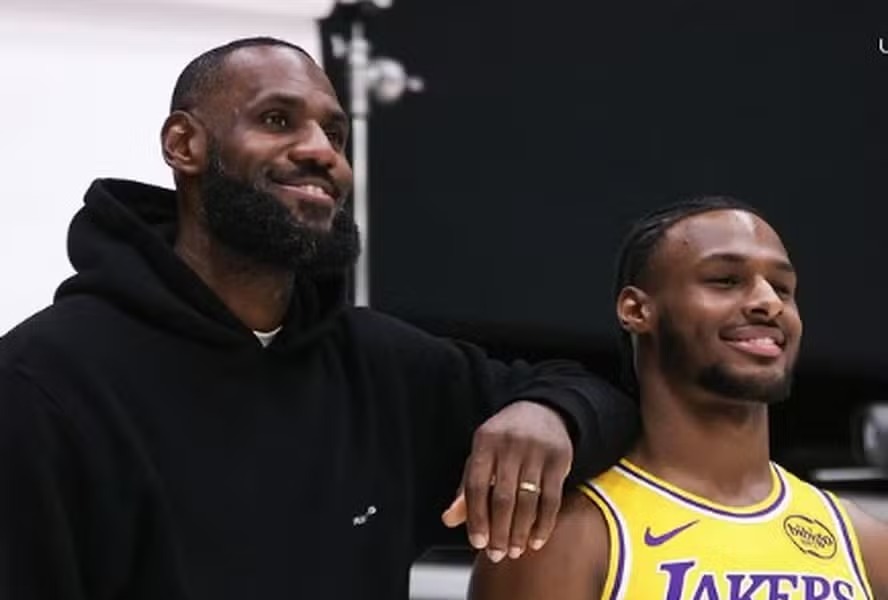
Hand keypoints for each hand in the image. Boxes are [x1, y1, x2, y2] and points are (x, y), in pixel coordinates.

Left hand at [441, 401, 571, 561]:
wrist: (542, 412)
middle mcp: (510, 444)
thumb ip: (466, 488)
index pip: (475, 485)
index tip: (477, 543)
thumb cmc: (504, 441)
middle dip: (499, 531)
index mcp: (485, 442)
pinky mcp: (559, 459)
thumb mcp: (482, 456)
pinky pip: (552, 499)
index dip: (476, 517)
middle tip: (497, 554)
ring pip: (528, 501)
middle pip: (502, 497)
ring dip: (521, 532)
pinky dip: (544, 524)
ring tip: (515, 551)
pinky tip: (537, 540)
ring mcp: (536, 451)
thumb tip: (448, 520)